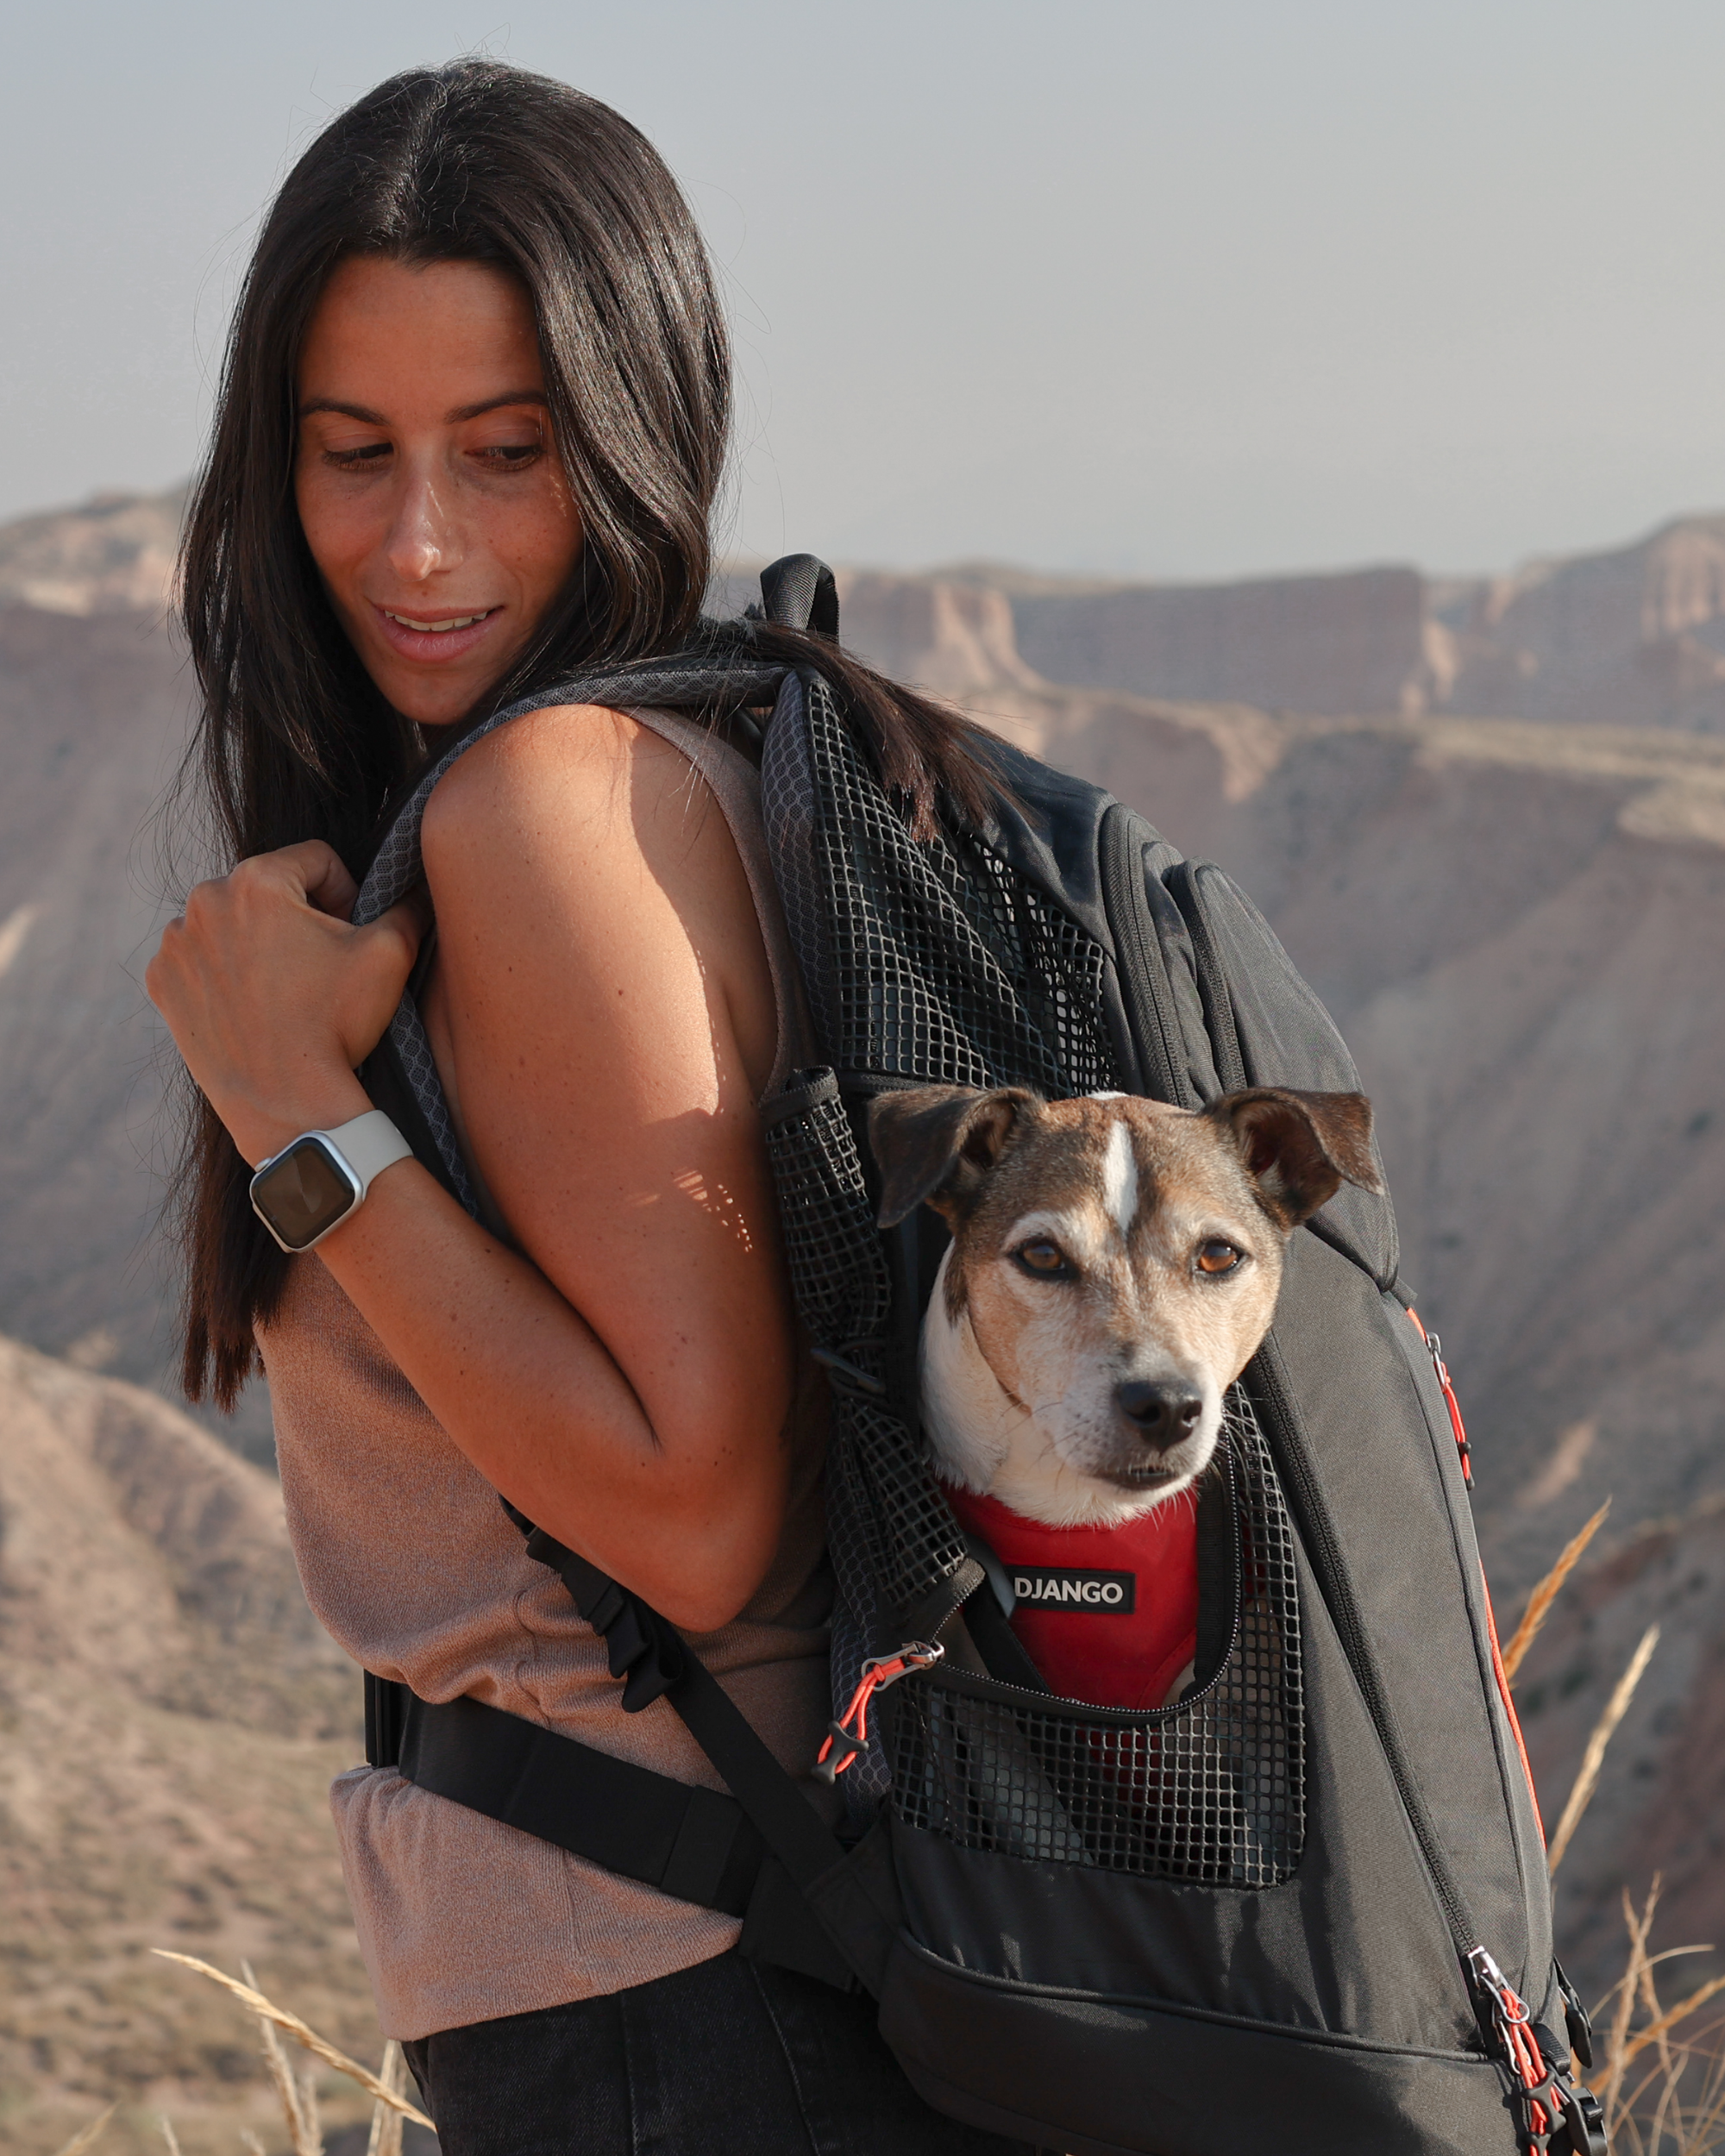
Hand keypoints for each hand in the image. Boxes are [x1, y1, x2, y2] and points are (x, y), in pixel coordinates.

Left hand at [147, 841, 425, 1165]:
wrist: (285, 1102)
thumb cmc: (336, 1025)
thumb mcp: (390, 955)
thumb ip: (408, 907)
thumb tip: (420, 890)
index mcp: (257, 880)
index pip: (316, 860)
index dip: (346, 893)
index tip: (351, 934)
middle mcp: (203, 900)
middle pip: (268, 889)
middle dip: (298, 917)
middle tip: (320, 967)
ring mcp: (176, 944)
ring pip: (231, 922)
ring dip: (257, 941)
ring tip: (285, 989)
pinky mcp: (162, 981)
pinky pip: (200, 958)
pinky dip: (224, 972)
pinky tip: (251, 1005)